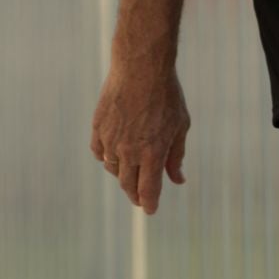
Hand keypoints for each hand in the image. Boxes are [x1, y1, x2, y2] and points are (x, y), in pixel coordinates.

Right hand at [90, 63, 188, 214]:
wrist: (140, 68)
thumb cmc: (166, 96)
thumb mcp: (180, 127)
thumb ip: (176, 156)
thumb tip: (177, 179)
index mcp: (152, 153)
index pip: (148, 190)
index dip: (149, 204)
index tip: (150, 210)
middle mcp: (129, 150)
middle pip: (128, 184)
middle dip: (135, 195)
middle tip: (140, 199)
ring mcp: (110, 138)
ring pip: (112, 169)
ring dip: (121, 175)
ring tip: (129, 174)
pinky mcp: (98, 126)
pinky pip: (98, 151)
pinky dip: (105, 158)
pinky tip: (112, 156)